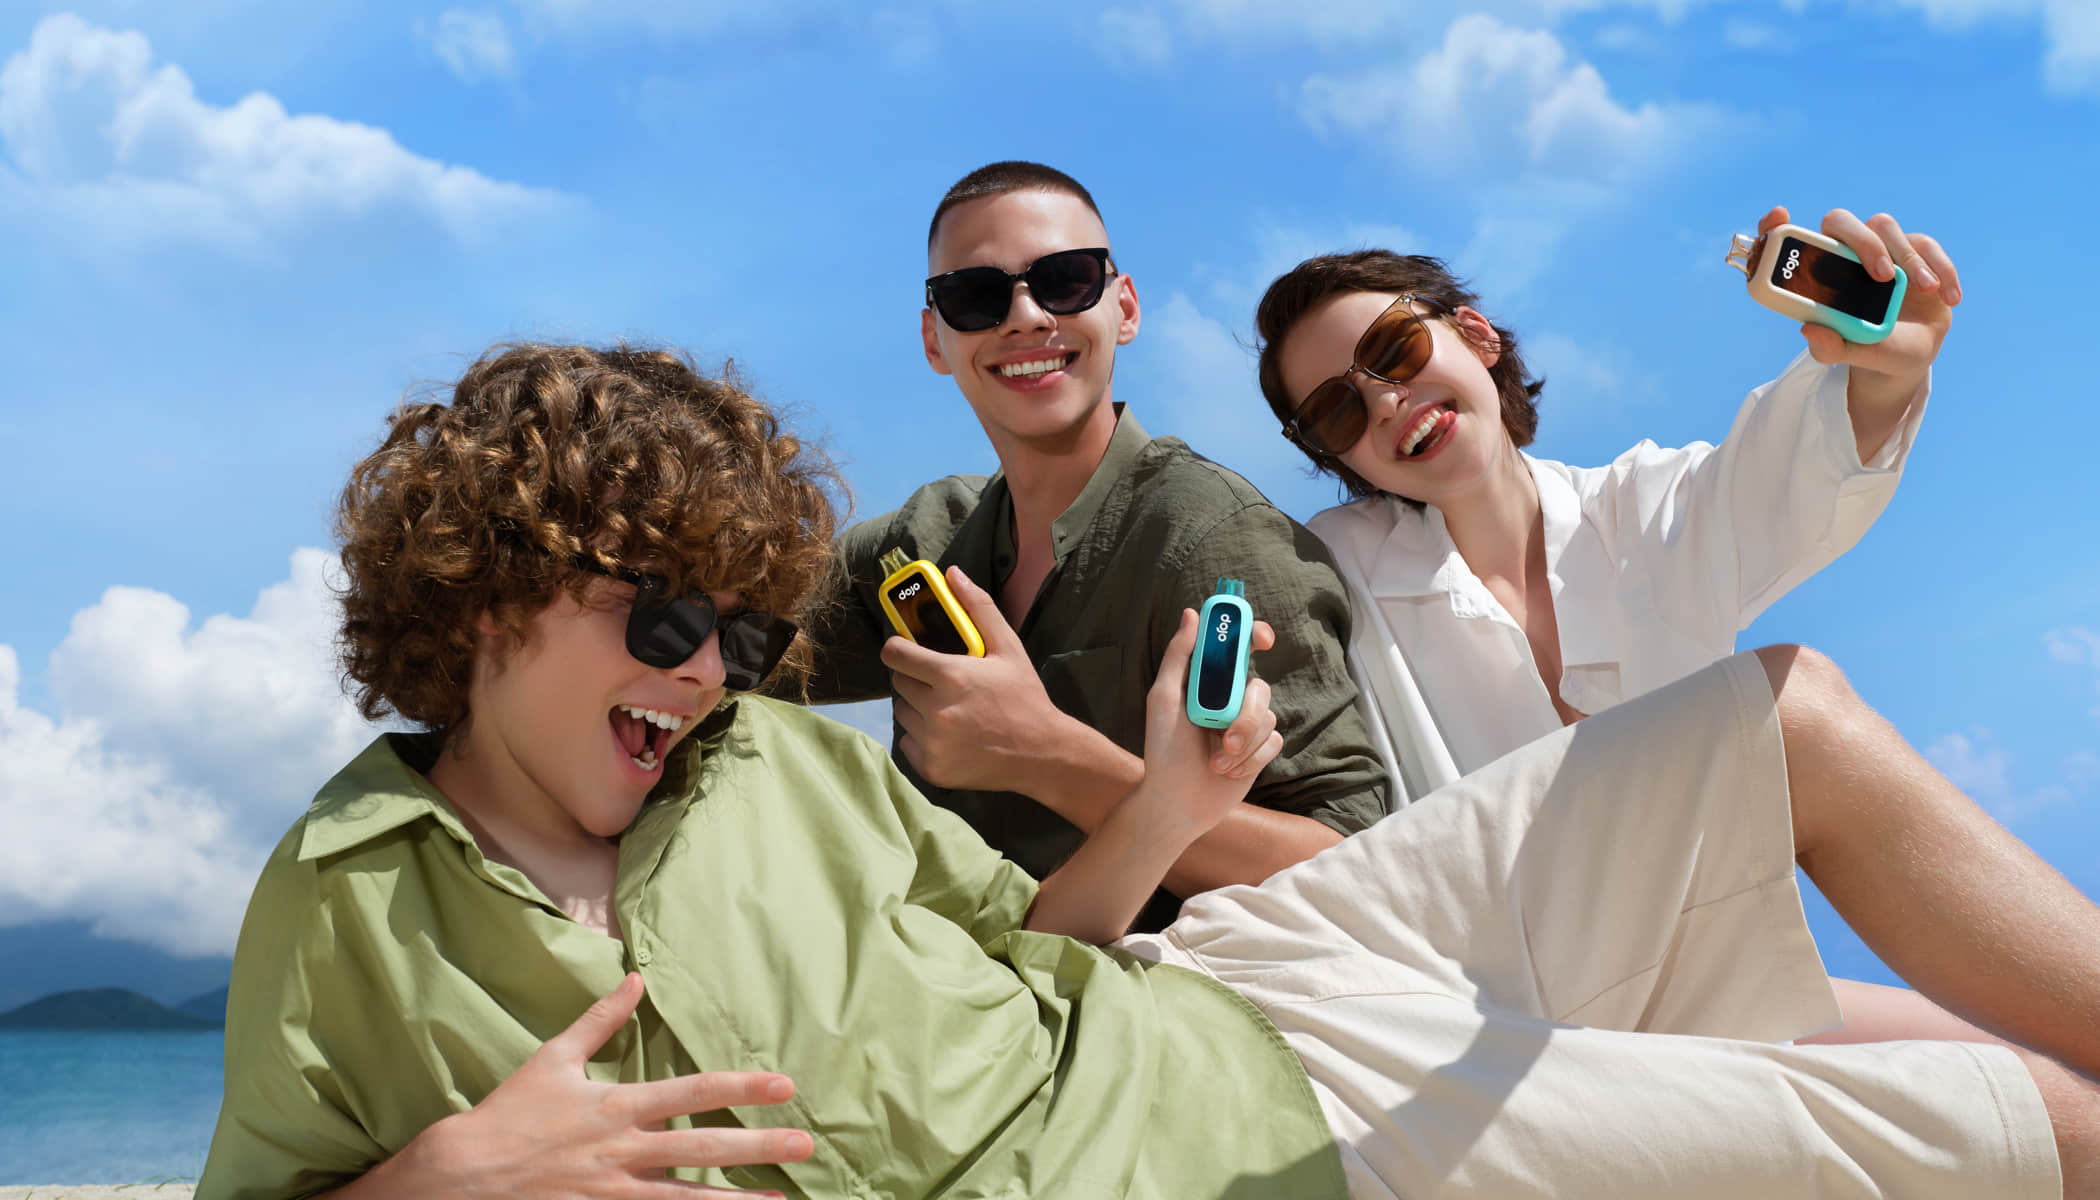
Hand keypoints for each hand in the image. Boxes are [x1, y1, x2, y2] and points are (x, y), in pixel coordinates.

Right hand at [405, 974, 811, 1197]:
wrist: (460, 1176)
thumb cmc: (508, 1113)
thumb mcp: (553, 1058)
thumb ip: (601, 1020)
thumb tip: (635, 979)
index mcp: (617, 1105)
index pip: (693, 1092)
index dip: (742, 1088)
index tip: (784, 1086)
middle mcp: (622, 1149)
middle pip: (703, 1148)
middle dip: (758, 1146)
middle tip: (805, 1145)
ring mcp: (612, 1191)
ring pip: (687, 1199)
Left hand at [885, 567, 1065, 791]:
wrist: (1042, 755)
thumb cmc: (1025, 697)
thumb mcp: (1008, 648)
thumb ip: (978, 609)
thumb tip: (952, 573)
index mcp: (951, 676)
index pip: (895, 654)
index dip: (898, 649)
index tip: (908, 651)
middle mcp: (936, 710)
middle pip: (898, 683)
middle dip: (914, 678)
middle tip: (941, 682)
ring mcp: (931, 742)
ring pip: (901, 713)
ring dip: (916, 707)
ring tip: (947, 709)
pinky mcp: (930, 767)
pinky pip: (907, 743)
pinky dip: (921, 738)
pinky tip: (949, 735)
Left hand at [1137, 608, 1283, 835]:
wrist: (1177, 801)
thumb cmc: (1163, 749)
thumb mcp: (1164, 698)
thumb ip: (1179, 656)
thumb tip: (1191, 613)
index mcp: (1208, 682)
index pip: (1238, 648)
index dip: (1253, 633)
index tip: (1261, 638)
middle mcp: (1231, 699)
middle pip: (1259, 687)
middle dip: (1244, 715)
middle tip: (1222, 735)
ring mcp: (1248, 724)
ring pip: (1268, 716)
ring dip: (1242, 742)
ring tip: (1216, 762)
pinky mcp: (1260, 750)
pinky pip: (1273, 741)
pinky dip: (1250, 759)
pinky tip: (1228, 772)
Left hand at [1756, 205, 1959, 384]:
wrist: (1906, 354)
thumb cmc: (1871, 348)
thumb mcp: (1854, 353)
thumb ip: (1831, 347)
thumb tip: (1809, 330)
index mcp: (1818, 275)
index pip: (1791, 240)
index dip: (1776, 225)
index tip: (1778, 216)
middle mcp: (1844, 254)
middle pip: (1841, 222)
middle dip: (1863, 242)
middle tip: (1884, 276)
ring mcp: (1879, 248)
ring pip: (1884, 227)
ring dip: (1909, 258)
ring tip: (1925, 289)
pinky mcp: (1912, 251)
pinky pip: (1925, 244)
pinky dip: (1941, 268)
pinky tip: (1948, 296)